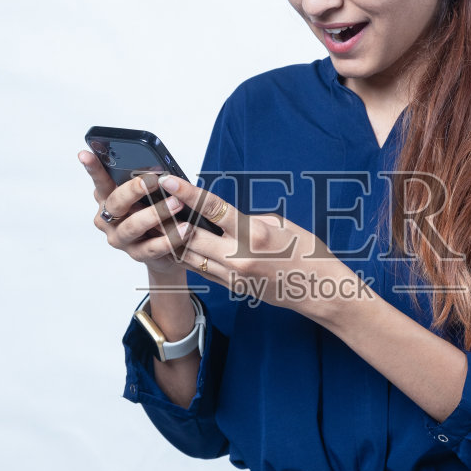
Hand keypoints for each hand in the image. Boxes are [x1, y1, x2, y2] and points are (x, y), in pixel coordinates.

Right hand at [78, 150, 190, 277]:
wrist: (165, 249)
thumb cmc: (155, 211)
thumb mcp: (149, 194)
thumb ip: (147, 181)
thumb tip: (161, 170)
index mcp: (108, 198)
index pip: (99, 180)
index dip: (92, 168)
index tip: (85, 154)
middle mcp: (108, 219)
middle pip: (115, 202)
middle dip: (133, 190)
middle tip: (152, 180)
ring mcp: (120, 238)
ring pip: (133, 226)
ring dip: (156, 213)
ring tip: (176, 204)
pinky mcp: (136, 254)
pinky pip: (152, 247)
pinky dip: (170, 238)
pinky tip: (185, 229)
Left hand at [155, 174, 375, 318]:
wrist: (317, 289)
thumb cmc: (305, 252)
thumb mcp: (279, 224)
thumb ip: (247, 219)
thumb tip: (223, 216)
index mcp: (253, 234)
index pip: (212, 209)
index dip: (186, 193)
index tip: (168, 181)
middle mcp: (238, 256)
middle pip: (190, 236)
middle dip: (169, 218)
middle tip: (154, 203)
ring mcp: (232, 275)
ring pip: (189, 256)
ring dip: (173, 239)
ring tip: (159, 223)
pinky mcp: (231, 287)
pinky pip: (202, 269)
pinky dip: (189, 255)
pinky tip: (179, 244)